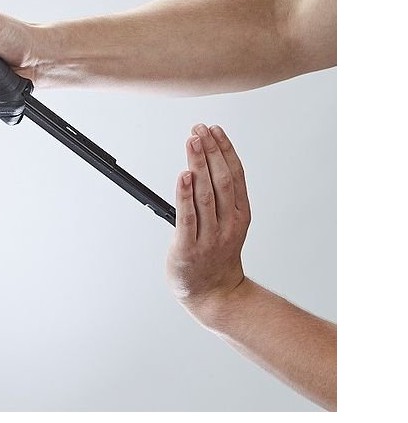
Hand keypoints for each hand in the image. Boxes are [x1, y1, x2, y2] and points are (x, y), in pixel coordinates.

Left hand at [166, 124, 251, 325]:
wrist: (214, 293)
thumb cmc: (217, 254)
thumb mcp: (230, 223)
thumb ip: (221, 196)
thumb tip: (205, 159)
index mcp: (240, 214)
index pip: (234, 174)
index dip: (224, 149)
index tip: (214, 129)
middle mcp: (228, 223)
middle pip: (220, 180)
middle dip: (210, 151)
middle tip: (199, 130)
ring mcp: (209, 236)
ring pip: (205, 194)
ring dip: (198, 164)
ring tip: (192, 142)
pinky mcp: (189, 248)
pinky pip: (187, 217)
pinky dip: (185, 195)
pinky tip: (183, 175)